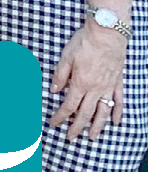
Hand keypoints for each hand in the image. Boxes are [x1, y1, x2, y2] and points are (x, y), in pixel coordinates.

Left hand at [50, 22, 129, 138]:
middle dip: (76, 127)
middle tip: (70, 137)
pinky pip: (118, 102)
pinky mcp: (117, 83)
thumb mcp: (66, 56)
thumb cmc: (84, 42)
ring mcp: (108, 88)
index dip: (60, 116)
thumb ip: (60, 75)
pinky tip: (116, 122)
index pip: (68, 106)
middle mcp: (95, 89)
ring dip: (97, 127)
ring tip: (92, 137)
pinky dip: (117, 113)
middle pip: (85, 114)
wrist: (107, 33)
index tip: (53, 124)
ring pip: (102, 112)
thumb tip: (53, 90)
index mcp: (80, 83)